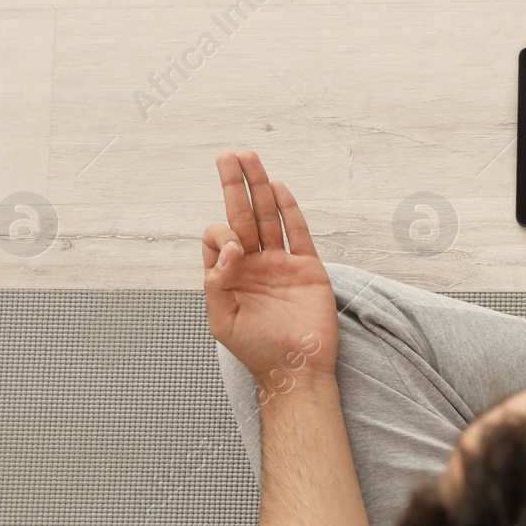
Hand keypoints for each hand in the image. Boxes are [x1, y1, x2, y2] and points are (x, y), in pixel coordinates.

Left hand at [202, 150, 338, 383]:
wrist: (297, 369)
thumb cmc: (256, 350)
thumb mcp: (221, 320)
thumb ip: (217, 281)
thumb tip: (230, 247)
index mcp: (231, 276)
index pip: (218, 238)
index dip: (221, 235)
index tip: (235, 252)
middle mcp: (255, 265)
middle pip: (242, 215)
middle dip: (234, 185)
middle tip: (227, 155)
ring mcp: (282, 264)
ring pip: (269, 217)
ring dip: (259, 187)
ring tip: (250, 157)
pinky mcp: (308, 269)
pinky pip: (298, 234)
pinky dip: (290, 210)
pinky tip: (279, 188)